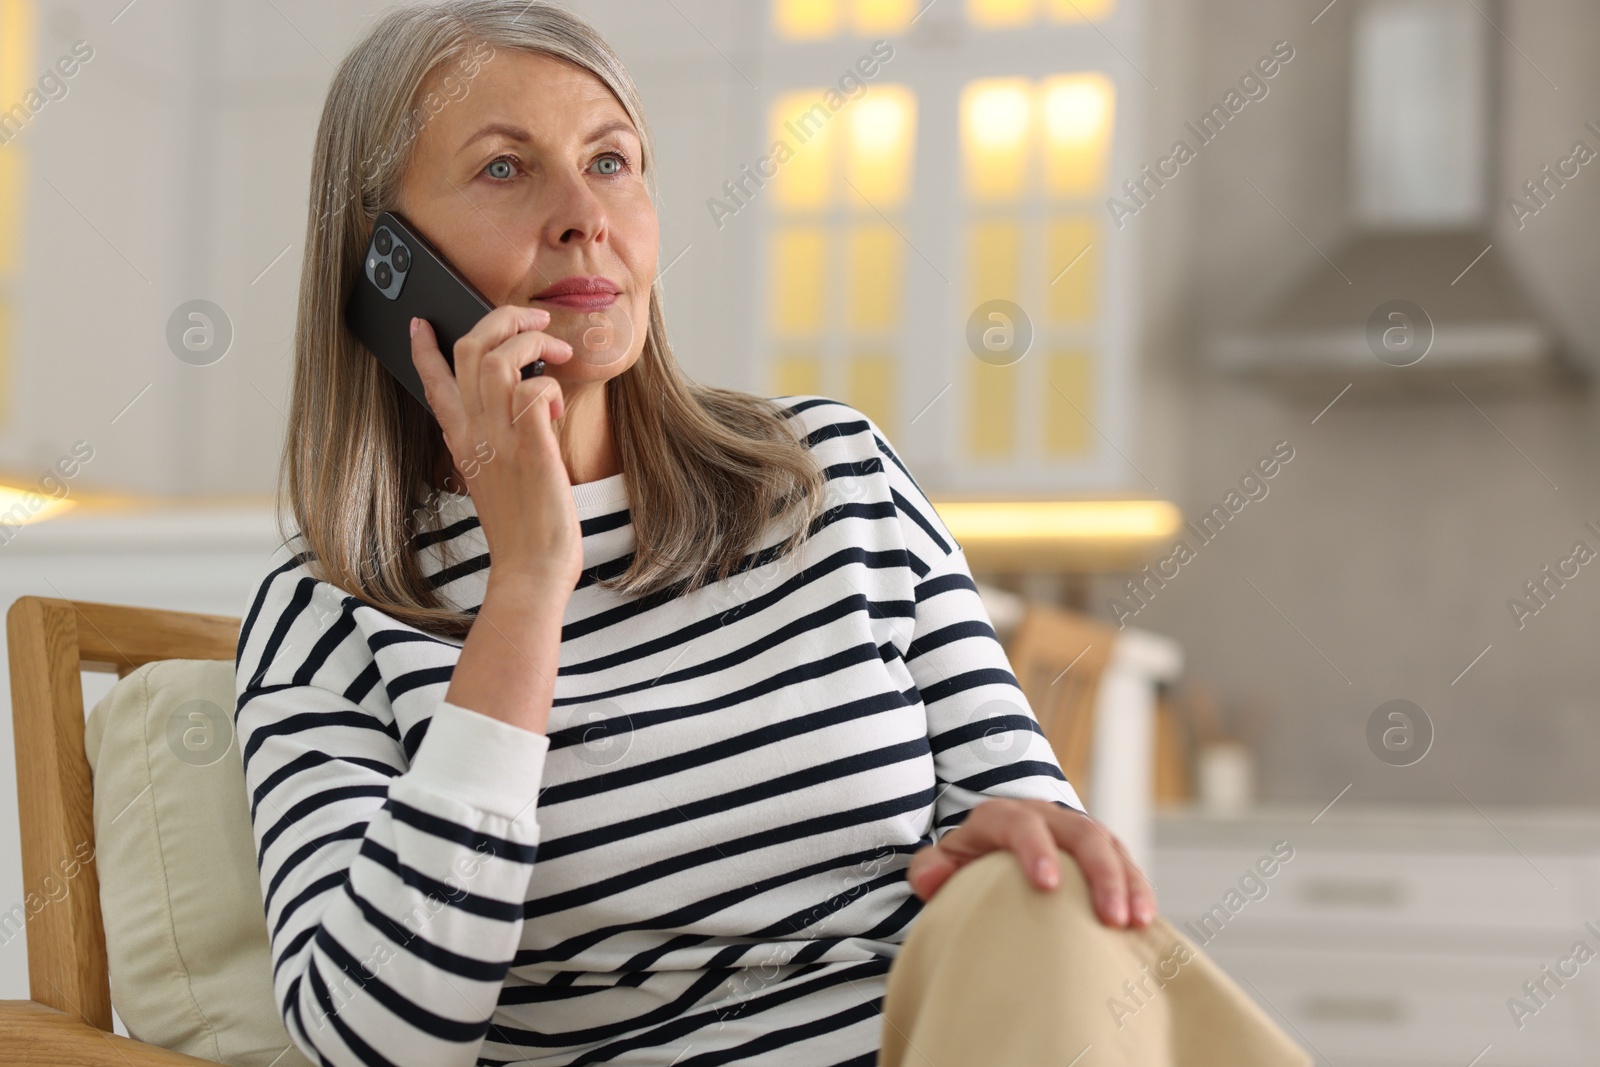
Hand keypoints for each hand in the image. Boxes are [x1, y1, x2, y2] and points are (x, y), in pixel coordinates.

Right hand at [410, 305, 582, 587]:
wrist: (530, 571)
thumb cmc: (522, 529)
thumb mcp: (492, 479)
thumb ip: (492, 443)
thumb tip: (512, 413)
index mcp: (461, 441)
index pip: (432, 382)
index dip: (425, 348)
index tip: (421, 323)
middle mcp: (474, 434)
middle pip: (470, 349)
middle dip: (504, 319)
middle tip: (537, 321)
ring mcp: (500, 440)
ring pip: (499, 358)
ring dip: (532, 342)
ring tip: (558, 353)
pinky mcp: (531, 450)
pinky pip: (533, 390)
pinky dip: (550, 385)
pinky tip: (558, 407)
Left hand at [906, 798, 1156, 927]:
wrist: (988, 855)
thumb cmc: (963, 867)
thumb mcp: (941, 865)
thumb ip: (930, 870)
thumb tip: (932, 878)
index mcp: (1001, 817)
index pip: (1021, 823)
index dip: (1036, 849)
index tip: (1047, 886)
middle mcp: (1044, 816)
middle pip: (1080, 832)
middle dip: (1100, 873)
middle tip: (1110, 918)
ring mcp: (1075, 831)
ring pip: (1110, 846)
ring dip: (1127, 883)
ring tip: (1135, 923)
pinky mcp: (1099, 851)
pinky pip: (1125, 862)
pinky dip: (1138, 888)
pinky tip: (1146, 923)